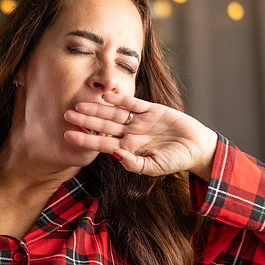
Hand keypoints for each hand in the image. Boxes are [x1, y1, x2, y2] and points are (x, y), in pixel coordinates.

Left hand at [63, 93, 217, 180]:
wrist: (198, 148)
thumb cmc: (176, 161)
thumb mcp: (154, 167)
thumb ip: (134, 164)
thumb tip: (116, 156)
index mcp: (128, 149)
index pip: (102, 143)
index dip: (85, 139)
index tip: (67, 136)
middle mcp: (130, 134)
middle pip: (103, 125)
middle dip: (85, 120)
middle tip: (66, 114)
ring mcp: (140, 121)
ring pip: (114, 113)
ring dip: (97, 109)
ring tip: (80, 104)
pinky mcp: (152, 110)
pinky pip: (133, 104)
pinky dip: (120, 100)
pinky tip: (105, 96)